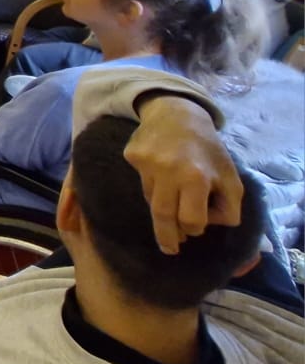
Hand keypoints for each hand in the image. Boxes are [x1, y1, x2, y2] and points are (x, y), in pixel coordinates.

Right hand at [126, 94, 242, 252]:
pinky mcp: (132, 156)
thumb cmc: (209, 150)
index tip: (195, 226)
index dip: (194, 227)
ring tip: (171, 200)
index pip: (190, 219)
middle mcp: (169, 171)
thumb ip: (227, 208)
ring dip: (162, 206)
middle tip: (169, 250)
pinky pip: (141, 181)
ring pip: (151, 199)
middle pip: (162, 215)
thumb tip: (204, 225)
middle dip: (166, 237)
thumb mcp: (231, 178)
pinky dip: (151, 185)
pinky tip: (159, 173)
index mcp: (197, 177)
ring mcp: (146, 163)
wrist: (177, 113)